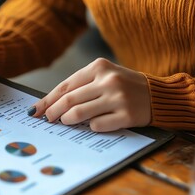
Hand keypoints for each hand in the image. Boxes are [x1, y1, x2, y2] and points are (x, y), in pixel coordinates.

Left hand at [30, 58, 150, 131]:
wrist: (160, 95)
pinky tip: (93, 124)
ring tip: (65, 122)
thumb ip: (81, 86)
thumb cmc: (126, 85)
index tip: (35, 110)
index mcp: (99, 67)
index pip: (65, 86)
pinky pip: (97, 125)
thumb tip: (51, 103)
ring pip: (79, 113)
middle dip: (52, 112)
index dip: (47, 100)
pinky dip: (91, 127)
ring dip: (67, 120)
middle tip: (47, 119)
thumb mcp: (105, 76)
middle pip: (69, 100)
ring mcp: (118, 98)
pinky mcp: (127, 116)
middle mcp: (108, 80)